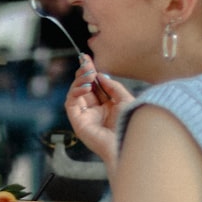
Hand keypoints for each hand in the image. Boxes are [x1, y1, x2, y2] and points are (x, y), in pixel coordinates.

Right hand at [65, 55, 133, 169]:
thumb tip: (100, 75)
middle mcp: (94, 111)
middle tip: (86, 62)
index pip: (95, 86)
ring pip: (75, 94)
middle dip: (83, 74)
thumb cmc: (130, 125)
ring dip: (79, 81)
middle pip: (83, 88)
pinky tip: (86, 87)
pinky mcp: (77, 122)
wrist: (129, 142)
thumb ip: (112, 87)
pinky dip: (75, 92)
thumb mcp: (125, 99)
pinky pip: (70, 103)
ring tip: (88, 74)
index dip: (90, 73)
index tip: (88, 59)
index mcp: (106, 107)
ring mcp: (85, 117)